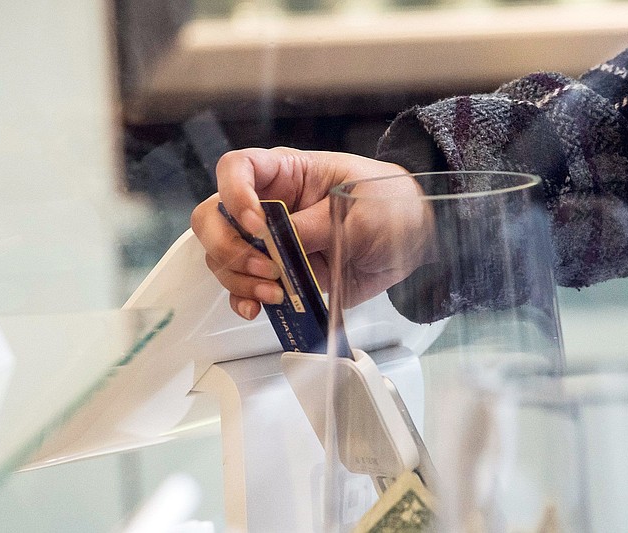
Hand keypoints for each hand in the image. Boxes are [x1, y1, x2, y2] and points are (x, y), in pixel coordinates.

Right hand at [191, 147, 431, 319]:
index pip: (236, 168)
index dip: (234, 194)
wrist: (413, 240)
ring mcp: (270, 242)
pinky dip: (243, 299)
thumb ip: (316, 226)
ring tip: (274, 292)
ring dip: (238, 278)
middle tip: (266, 267)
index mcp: (287, 174)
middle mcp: (267, 206)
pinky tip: (257, 309)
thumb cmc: (389, 205)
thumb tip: (277, 244)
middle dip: (228, 246)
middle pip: (214, 217)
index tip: (257, 225)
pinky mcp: (279, 274)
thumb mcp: (359, 211)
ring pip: (222, 256)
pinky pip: (244, 287)